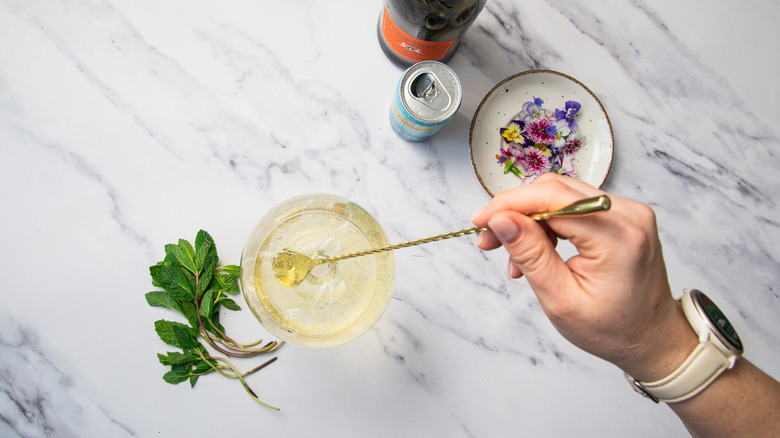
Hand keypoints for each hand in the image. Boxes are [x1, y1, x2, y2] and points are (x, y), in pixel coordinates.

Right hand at [471, 173, 696, 379]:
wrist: (652, 338)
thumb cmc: (613, 329)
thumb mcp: (561, 300)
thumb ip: (531, 254)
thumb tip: (501, 219)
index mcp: (618, 236)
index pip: (552, 198)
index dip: (509, 204)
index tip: (481, 221)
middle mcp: (628, 214)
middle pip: (556, 190)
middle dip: (515, 210)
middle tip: (489, 238)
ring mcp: (628, 211)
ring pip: (562, 195)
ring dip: (530, 218)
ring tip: (512, 254)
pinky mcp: (622, 215)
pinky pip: (575, 205)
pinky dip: (549, 222)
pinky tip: (536, 248)